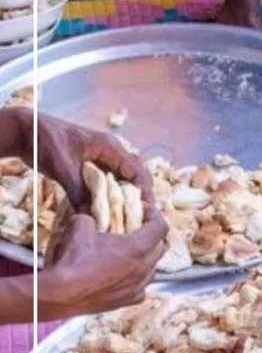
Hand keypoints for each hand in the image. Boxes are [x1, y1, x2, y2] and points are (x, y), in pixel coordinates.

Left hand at [34, 114, 154, 213]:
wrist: (26, 131)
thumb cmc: (46, 141)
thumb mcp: (64, 168)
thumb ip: (79, 192)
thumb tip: (91, 218)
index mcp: (110, 147)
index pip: (138, 172)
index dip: (145, 193)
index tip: (145, 214)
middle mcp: (110, 153)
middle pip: (133, 177)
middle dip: (137, 198)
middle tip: (136, 221)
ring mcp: (100, 159)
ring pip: (120, 181)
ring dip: (121, 199)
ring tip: (122, 220)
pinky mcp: (89, 166)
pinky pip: (105, 183)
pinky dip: (106, 197)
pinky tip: (103, 212)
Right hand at [40, 213, 166, 319]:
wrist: (60, 294)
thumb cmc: (73, 259)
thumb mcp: (80, 225)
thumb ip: (92, 217)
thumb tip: (91, 217)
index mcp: (137, 248)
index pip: (160, 227)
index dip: (154, 214)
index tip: (144, 209)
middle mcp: (143, 269)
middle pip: (160, 248)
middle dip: (152, 235)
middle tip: (139, 228)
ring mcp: (137, 287)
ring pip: (152, 269)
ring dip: (146, 258)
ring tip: (132, 252)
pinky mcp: (128, 301)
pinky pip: (141, 287)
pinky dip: (136, 279)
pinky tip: (125, 276)